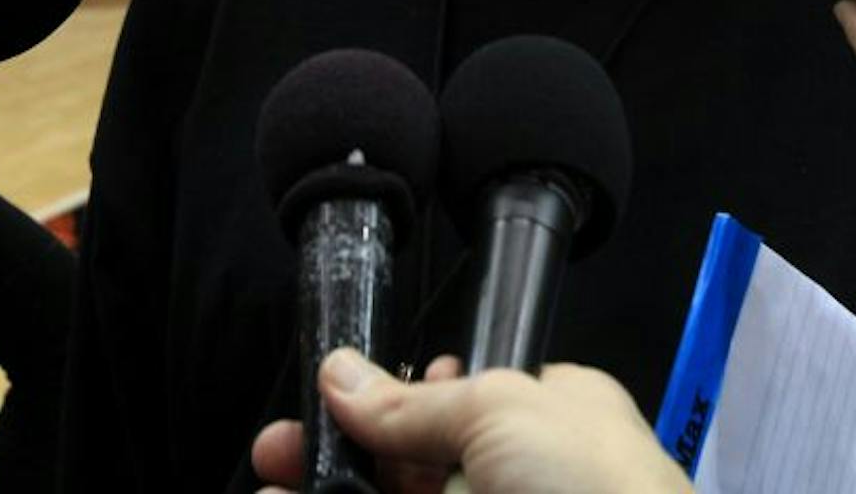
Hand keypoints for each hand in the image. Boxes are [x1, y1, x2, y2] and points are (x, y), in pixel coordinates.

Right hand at [252, 349, 689, 493]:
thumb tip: (339, 372)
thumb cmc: (586, 485)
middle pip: (413, 462)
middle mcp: (520, 478)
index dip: (399, 399)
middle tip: (276, 449)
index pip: (463, 401)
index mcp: (550, 417)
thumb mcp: (504, 411)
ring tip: (268, 488)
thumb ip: (414, 402)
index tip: (337, 398)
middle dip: (342, 451)